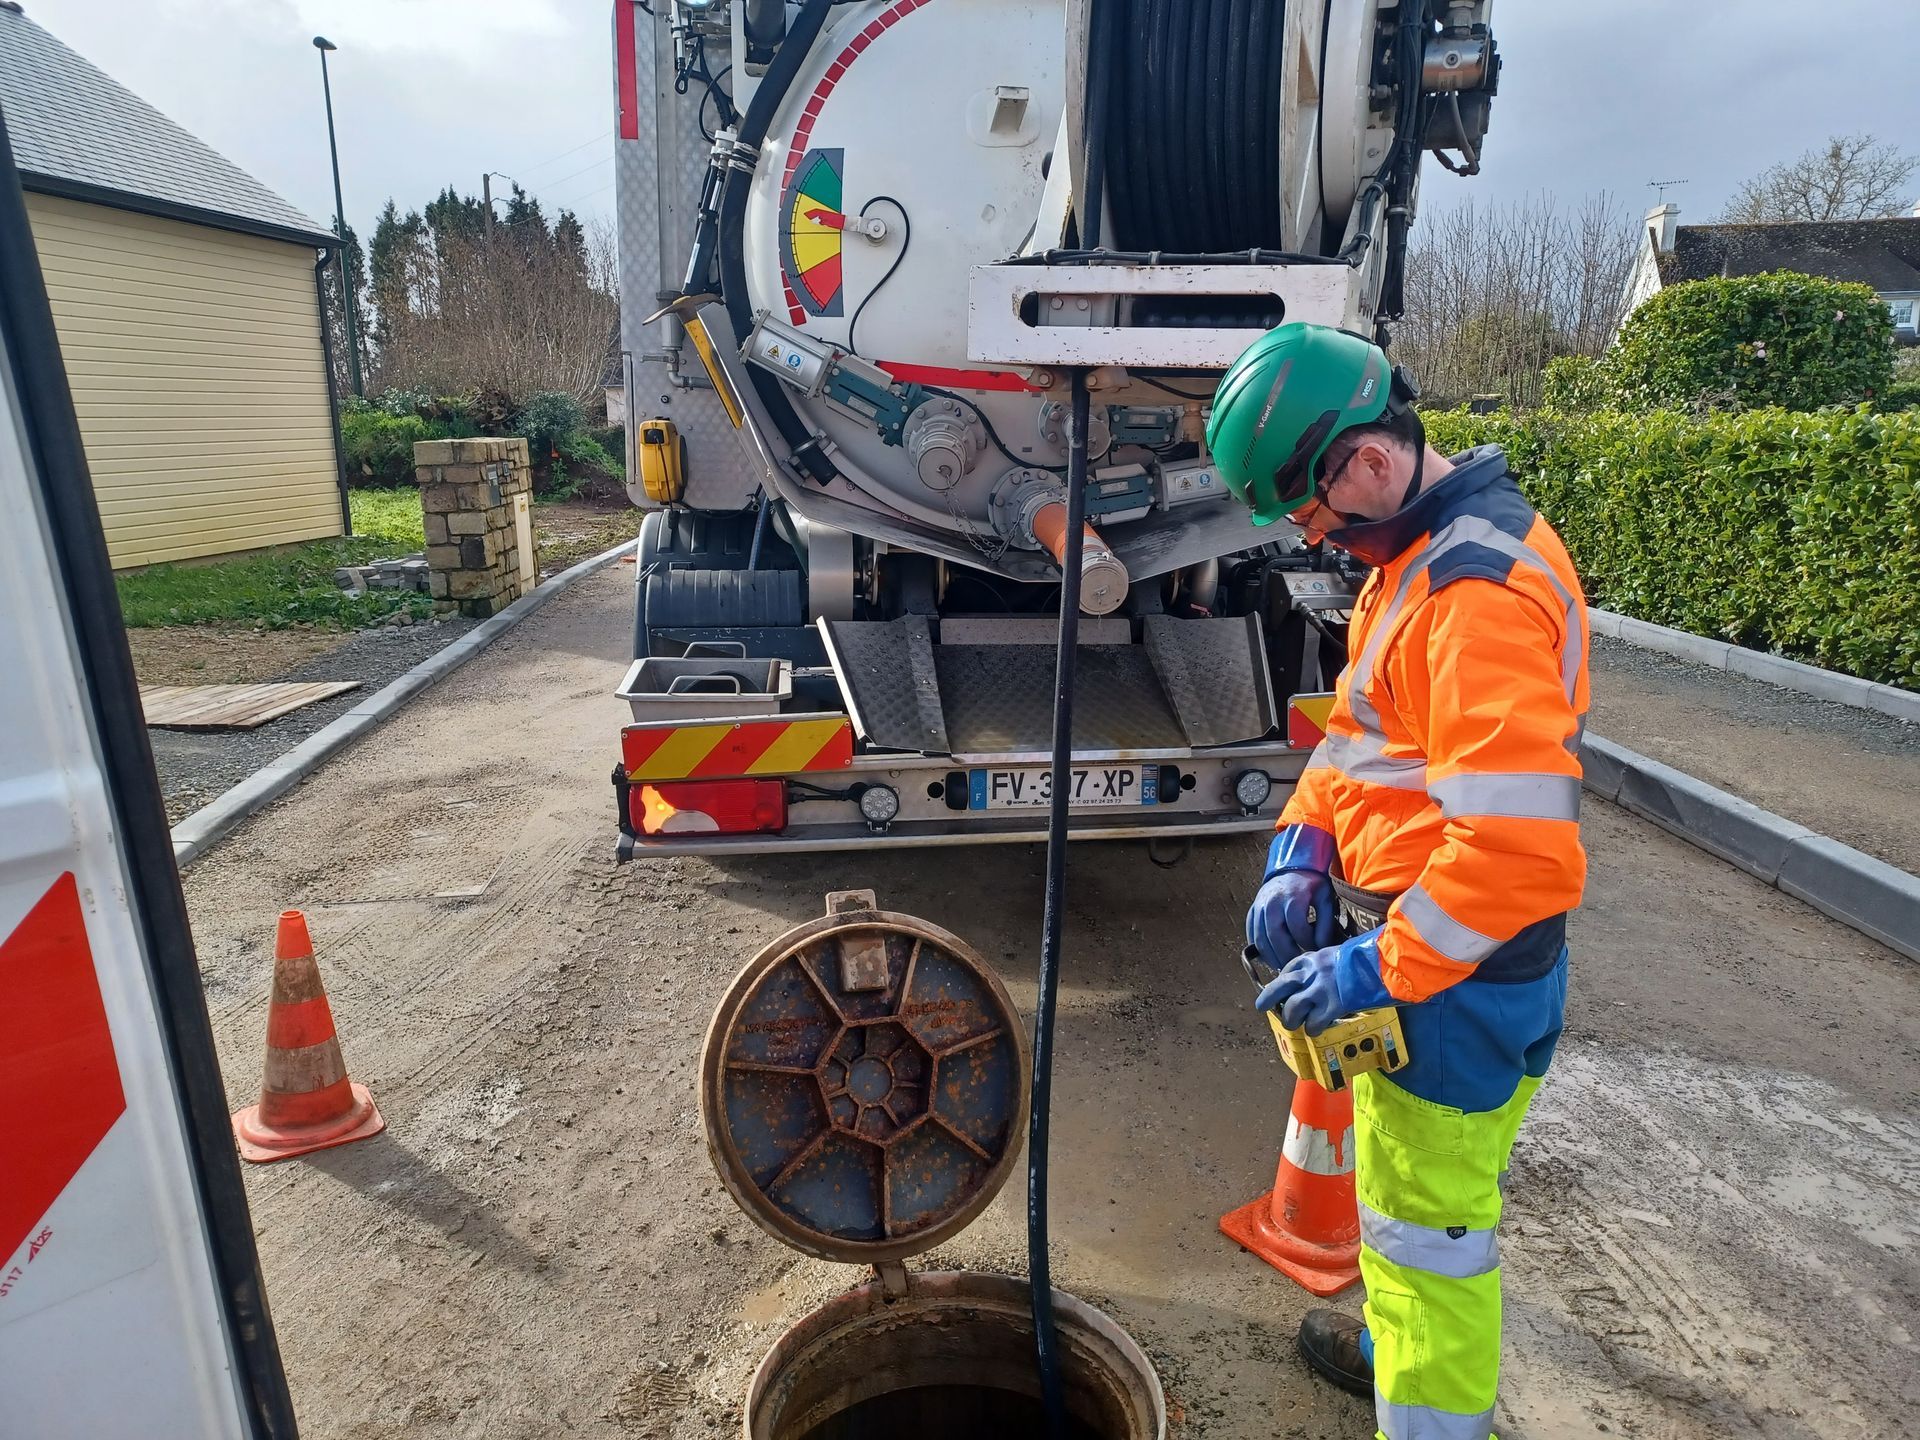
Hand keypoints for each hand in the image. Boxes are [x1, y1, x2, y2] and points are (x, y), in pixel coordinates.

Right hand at [1245, 825, 1337, 968]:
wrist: (1291, 868)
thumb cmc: (1311, 885)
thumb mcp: (1325, 899)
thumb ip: (1325, 923)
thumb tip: (1321, 947)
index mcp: (1292, 898)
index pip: (1298, 928)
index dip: (1307, 944)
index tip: (1315, 952)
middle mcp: (1272, 903)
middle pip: (1275, 936)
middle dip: (1287, 956)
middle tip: (1297, 967)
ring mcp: (1259, 907)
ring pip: (1261, 939)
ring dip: (1272, 957)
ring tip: (1284, 967)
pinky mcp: (1252, 912)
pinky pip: (1252, 935)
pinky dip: (1260, 950)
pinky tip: (1272, 959)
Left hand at [1255, 929, 1391, 1035]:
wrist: (1386, 962)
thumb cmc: (1371, 955)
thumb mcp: (1345, 953)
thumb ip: (1333, 965)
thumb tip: (1333, 975)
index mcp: (1315, 957)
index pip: (1289, 968)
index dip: (1283, 980)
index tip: (1282, 987)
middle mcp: (1313, 972)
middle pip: (1280, 986)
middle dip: (1268, 997)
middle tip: (1261, 1006)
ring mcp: (1320, 990)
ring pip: (1293, 1009)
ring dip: (1292, 1020)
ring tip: (1295, 1025)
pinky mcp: (1332, 1007)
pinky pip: (1314, 1023)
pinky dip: (1314, 1029)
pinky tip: (1317, 1031)